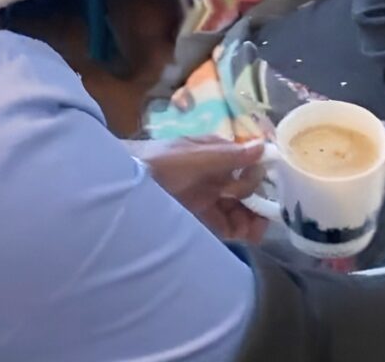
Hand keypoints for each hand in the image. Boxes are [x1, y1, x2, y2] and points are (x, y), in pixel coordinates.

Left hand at [138, 136, 269, 242]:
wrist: (121, 186)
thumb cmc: (159, 162)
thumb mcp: (194, 156)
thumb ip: (228, 155)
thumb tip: (264, 147)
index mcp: (218, 154)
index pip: (249, 164)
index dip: (259, 178)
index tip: (261, 191)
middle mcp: (217, 175)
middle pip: (248, 190)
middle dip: (257, 204)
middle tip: (259, 221)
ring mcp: (209, 197)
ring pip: (241, 208)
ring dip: (251, 219)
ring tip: (252, 234)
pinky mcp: (200, 218)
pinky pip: (227, 224)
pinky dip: (238, 230)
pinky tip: (243, 236)